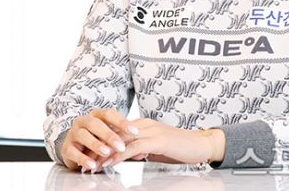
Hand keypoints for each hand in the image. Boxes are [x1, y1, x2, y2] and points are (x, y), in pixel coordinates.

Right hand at [60, 108, 139, 171]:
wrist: (74, 147)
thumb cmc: (95, 139)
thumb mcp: (108, 135)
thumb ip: (120, 136)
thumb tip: (139, 144)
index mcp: (96, 115)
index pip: (109, 114)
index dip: (122, 122)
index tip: (134, 131)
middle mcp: (84, 121)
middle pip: (96, 124)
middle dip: (109, 135)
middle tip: (121, 146)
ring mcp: (73, 133)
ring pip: (84, 135)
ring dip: (96, 144)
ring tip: (106, 152)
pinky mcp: (66, 147)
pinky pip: (73, 151)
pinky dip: (83, 158)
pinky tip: (92, 164)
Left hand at [101, 119, 224, 167]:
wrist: (202, 144)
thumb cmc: (181, 148)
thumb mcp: (158, 149)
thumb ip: (144, 149)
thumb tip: (133, 155)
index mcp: (144, 124)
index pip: (118, 132)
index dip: (103, 144)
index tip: (91, 155)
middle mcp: (145, 124)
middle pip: (116, 135)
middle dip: (100, 149)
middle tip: (86, 161)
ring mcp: (151, 130)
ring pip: (122, 140)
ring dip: (105, 154)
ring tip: (93, 165)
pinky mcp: (158, 140)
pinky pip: (134, 147)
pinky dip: (120, 156)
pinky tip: (110, 164)